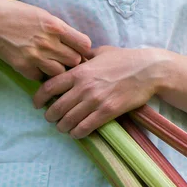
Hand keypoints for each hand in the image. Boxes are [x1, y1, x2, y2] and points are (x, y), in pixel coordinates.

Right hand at [0, 0, 90, 79]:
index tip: (78, 51)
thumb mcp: (42, 15)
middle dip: (71, 62)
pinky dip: (39, 75)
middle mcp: (48, 42)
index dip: (83, 50)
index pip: (84, 44)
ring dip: (57, 71)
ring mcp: (36, 56)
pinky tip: (35, 67)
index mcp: (55, 26)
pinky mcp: (24, 67)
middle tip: (64, 61)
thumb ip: (59, 29)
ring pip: (59, 73)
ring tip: (50, 65)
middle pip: (74, 61)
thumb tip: (75, 44)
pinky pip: (40, 78)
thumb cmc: (16, 15)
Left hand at [32, 46, 167, 137]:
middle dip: (50, 116)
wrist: (149, 70)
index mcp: (79, 72)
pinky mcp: (106, 112)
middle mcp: (83, 87)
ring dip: (63, 127)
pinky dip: (77, 133)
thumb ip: (84, 58)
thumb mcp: (100, 53)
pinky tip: (77, 133)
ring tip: (64, 127)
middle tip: (51, 119)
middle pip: (56, 108)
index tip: (37, 105)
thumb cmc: (125, 59)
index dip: (38, 99)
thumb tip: (73, 59)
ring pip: (68, 121)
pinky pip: (84, 128)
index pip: (49, 87)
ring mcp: (94, 101)